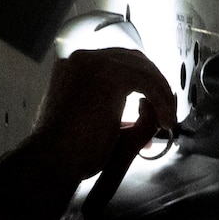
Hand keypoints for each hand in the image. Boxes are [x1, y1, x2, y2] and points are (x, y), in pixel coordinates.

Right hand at [33, 47, 177, 182]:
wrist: (52, 161)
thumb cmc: (68, 151)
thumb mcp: (96, 123)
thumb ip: (120, 113)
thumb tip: (150, 115)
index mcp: (73, 66)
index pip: (117, 62)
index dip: (141, 80)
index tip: (152, 104)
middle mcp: (81, 58)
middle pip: (133, 59)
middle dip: (154, 84)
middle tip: (164, 110)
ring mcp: (94, 63)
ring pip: (143, 69)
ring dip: (161, 93)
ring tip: (166, 119)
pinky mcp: (110, 75)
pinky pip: (148, 82)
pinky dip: (161, 100)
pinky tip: (165, 120)